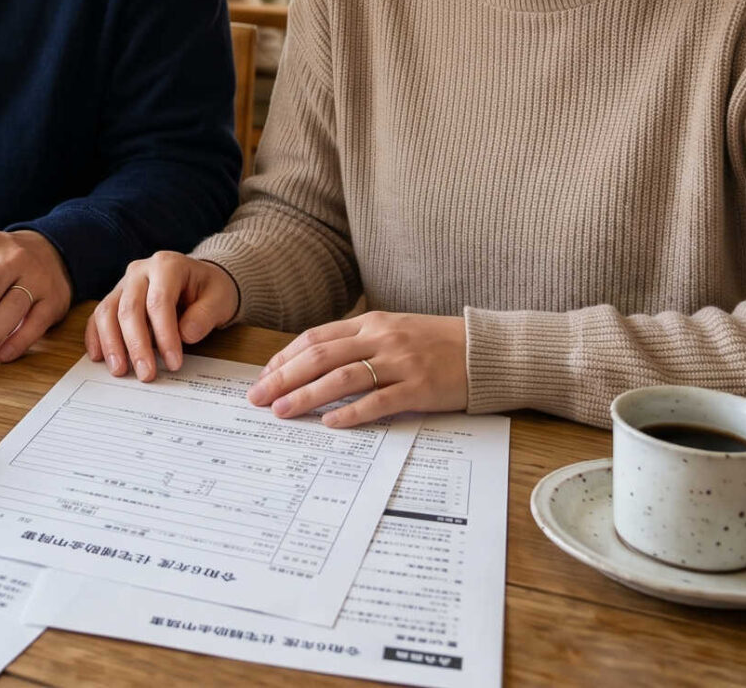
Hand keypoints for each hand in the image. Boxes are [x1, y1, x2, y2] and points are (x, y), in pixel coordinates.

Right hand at [84, 252, 237, 380]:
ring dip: (111, 343)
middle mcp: (140, 271)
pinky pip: (98, 315)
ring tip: (120, 370)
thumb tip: (185, 335)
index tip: (173, 363)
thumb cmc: (209, 290)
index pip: (159, 302)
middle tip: (146, 374)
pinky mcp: (115, 297)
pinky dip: (96, 336)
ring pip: (107, 311)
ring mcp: (124, 283)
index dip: (164, 335)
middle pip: (129, 308)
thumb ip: (205, 316)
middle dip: (136, 345)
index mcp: (167, 265)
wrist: (199, 281)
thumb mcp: (220, 300)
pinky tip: (99, 357)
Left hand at [246, 310, 466, 426]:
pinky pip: (378, 401)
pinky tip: (330, 423)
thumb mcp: (395, 332)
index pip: (316, 338)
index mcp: (371, 323)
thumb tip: (315, 363)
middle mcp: (381, 339)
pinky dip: (351, 413)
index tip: (263, 377)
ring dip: (306, 395)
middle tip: (258, 397)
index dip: (285, 358)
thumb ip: (359, 343)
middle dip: (283, 377)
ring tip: (282, 411)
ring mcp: (400, 363)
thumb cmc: (437, 344)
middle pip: (320, 357)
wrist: (487, 350)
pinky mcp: (420, 388)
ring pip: (341, 378)